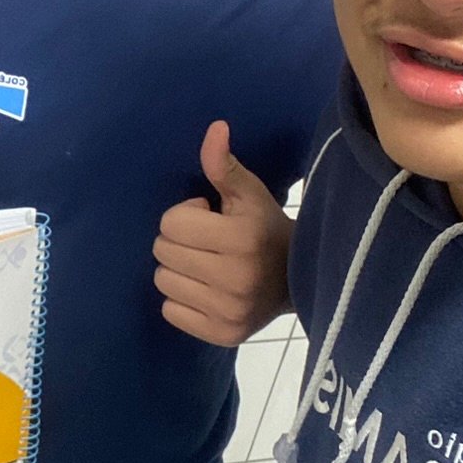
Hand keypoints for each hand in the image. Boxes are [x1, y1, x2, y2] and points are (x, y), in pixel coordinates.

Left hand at [153, 120, 292, 346]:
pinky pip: (170, 311)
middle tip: (208, 243)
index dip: (187, 215)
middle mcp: (235, 279)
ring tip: (207, 264)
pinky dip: (181, 299)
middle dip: (180, 241)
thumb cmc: (266, 229)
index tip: (212, 218)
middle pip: (163, 252)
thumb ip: (224, 164)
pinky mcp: (223, 334)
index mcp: (241, 239)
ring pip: (163, 281)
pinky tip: (206, 290)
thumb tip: (215, 128)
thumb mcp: (249, 193)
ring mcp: (228, 311)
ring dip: (178, 270)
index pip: (170, 222)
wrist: (299, 280)